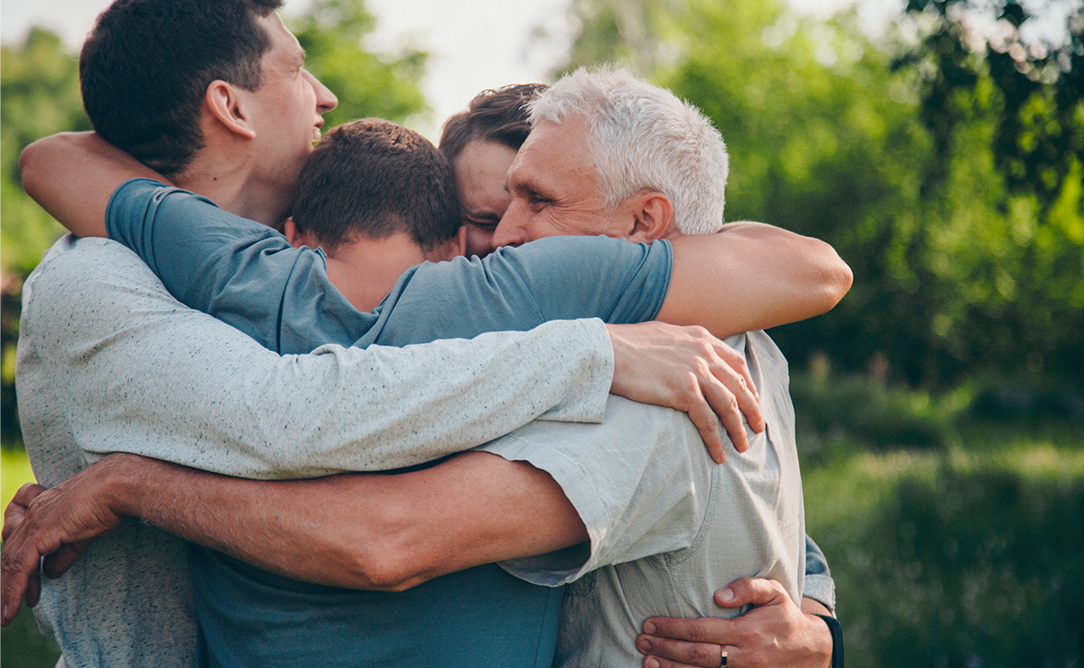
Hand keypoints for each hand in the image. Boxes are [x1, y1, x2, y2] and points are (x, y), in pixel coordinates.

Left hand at [1, 458, 127, 625]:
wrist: (117, 487)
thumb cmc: (109, 502)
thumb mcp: (84, 533)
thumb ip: (64, 553)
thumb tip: (51, 573)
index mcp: (42, 506)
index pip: (18, 534)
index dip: (18, 560)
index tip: (29, 582)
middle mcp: (33, 512)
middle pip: (9, 551)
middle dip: (7, 581)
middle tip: (8, 606)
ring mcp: (33, 521)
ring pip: (10, 562)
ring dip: (7, 591)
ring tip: (7, 615)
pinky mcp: (39, 532)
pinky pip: (21, 566)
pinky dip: (15, 589)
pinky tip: (16, 606)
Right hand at [606, 322, 762, 462]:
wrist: (606, 351)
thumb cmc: (625, 345)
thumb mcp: (663, 334)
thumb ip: (682, 344)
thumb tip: (686, 356)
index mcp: (700, 338)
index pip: (736, 363)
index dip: (748, 384)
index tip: (753, 400)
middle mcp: (703, 352)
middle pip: (739, 386)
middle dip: (752, 410)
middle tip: (758, 428)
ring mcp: (695, 371)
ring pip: (729, 406)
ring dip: (739, 429)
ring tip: (742, 447)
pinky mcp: (683, 391)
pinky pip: (708, 421)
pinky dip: (716, 440)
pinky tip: (718, 455)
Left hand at [636, 577, 831, 667]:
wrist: (811, 650)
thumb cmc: (784, 615)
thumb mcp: (774, 592)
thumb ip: (748, 586)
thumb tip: (719, 594)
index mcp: (748, 632)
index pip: (702, 630)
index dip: (674, 628)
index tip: (650, 623)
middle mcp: (744, 657)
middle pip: (697, 655)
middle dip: (665, 648)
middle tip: (641, 640)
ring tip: (647, 660)